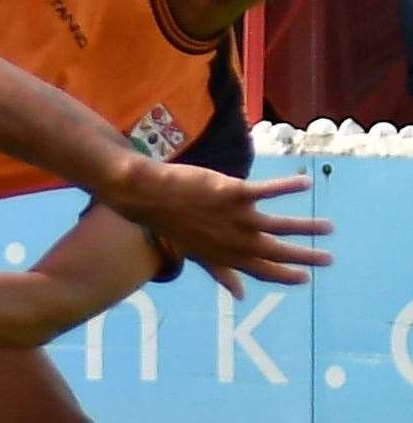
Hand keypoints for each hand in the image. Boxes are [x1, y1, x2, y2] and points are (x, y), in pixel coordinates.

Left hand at [107, 161, 331, 298]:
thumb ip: (221, 274)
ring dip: (307, 227)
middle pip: (278, 253)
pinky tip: (305, 182)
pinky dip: (288, 187)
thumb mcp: (197, 254)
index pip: (263, 271)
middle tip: (329, 258)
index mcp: (227, 256)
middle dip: (306, 257)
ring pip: (281, 225)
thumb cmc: (172, 223)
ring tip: (329, 226)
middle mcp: (236, 242)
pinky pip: (268, 191)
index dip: (284, 276)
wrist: (150, 196)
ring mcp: (237, 218)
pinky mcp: (234, 193)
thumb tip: (239, 296)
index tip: (305, 278)